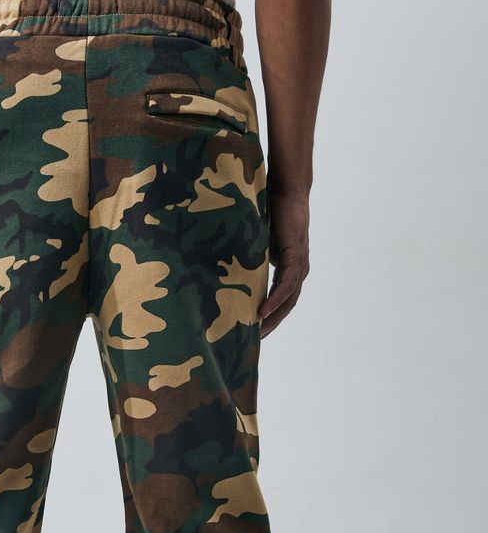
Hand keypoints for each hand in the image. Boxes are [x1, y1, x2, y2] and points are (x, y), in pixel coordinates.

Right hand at [258, 190, 309, 337]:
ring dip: (274, 316)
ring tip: (259, 332)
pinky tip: (263, 311)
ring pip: (289, 299)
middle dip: (272, 323)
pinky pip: (287, 285)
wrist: (288, 192)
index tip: (256, 330)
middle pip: (287, 304)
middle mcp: (299, 270)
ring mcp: (300, 264)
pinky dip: (276, 300)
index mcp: (290, 268)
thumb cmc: (273, 213)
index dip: (271, 315)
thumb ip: (254, 257)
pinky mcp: (296, 256)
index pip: (282, 298)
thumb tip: (233, 267)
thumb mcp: (260, 243)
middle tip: (255, 340)